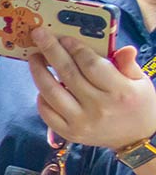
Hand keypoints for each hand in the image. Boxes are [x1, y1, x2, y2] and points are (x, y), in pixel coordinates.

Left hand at [28, 32, 155, 151]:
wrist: (136, 139)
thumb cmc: (137, 104)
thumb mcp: (140, 82)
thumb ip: (128, 64)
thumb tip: (123, 48)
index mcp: (120, 92)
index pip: (92, 65)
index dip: (75, 49)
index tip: (64, 37)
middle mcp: (98, 107)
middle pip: (68, 74)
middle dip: (51, 51)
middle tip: (39, 35)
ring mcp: (81, 122)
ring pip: (52, 93)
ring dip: (39, 72)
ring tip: (34, 57)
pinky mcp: (69, 133)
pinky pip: (47, 113)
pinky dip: (41, 97)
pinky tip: (41, 85)